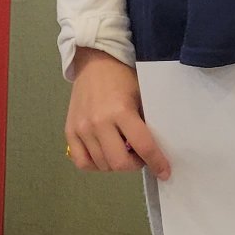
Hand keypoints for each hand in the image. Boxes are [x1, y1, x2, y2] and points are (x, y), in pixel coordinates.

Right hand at [65, 47, 170, 176]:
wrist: (95, 62)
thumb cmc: (124, 77)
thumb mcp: (141, 95)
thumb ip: (145, 122)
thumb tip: (155, 148)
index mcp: (121, 111)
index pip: (143, 146)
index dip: (156, 162)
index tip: (164, 172)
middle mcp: (99, 123)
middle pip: (119, 163)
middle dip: (135, 165)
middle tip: (140, 156)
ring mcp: (82, 128)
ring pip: (101, 165)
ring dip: (116, 164)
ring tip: (123, 152)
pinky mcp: (69, 131)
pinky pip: (82, 162)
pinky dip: (95, 165)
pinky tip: (104, 155)